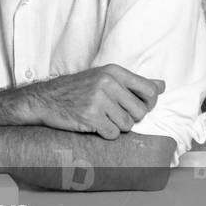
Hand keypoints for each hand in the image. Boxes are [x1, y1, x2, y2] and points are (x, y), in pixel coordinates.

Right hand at [21, 64, 164, 139]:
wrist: (44, 99)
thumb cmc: (76, 90)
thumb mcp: (103, 78)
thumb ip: (133, 83)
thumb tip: (162, 85)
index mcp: (113, 71)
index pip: (150, 91)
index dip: (148, 104)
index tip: (135, 107)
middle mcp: (107, 83)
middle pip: (140, 112)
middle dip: (129, 118)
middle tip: (110, 114)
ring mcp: (98, 99)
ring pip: (127, 125)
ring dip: (115, 127)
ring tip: (99, 117)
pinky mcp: (90, 116)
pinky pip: (112, 134)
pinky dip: (104, 134)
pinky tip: (91, 124)